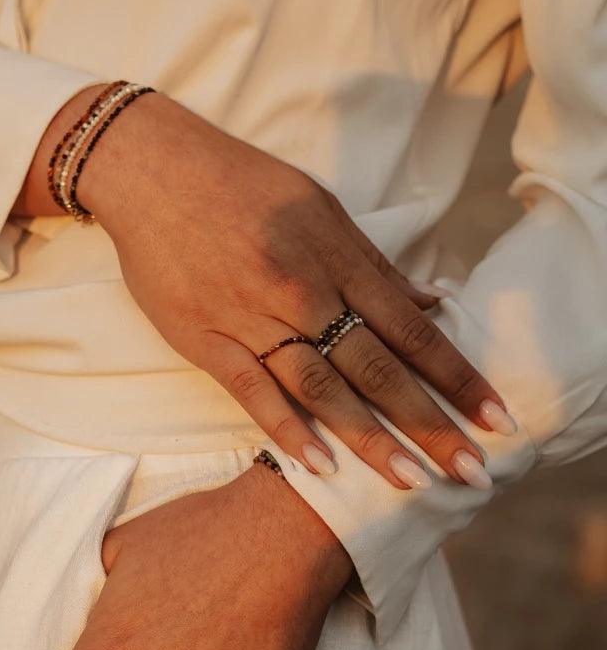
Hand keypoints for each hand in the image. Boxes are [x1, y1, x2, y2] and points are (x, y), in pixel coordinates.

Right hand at [65, 87, 515, 489]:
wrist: (153, 169)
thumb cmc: (242, 183)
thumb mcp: (320, 207)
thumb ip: (374, 262)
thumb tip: (433, 299)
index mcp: (339, 256)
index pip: (413, 329)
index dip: (457, 376)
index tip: (495, 416)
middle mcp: (304, 289)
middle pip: (379, 368)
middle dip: (430, 422)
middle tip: (471, 470)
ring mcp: (254, 316)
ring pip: (323, 387)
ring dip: (370, 438)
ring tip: (410, 481)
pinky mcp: (206, 337)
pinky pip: (252, 391)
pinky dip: (287, 429)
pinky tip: (320, 468)